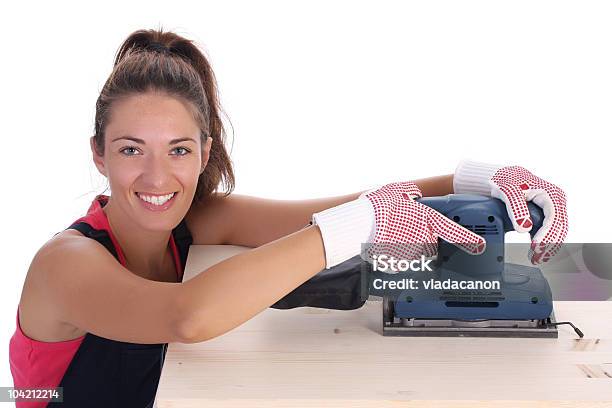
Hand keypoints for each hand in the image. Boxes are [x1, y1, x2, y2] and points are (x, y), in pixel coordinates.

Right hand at [312, 181, 485, 268]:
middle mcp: (424, 237)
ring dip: (407, 245)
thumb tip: (413, 194)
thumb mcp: (396, 190)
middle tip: (403, 226)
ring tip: (391, 233)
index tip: (481, 245)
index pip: (455, 232)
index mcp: (428, 219)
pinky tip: (384, 243)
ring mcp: (412, 252)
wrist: (359, 224)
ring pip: (416, 251)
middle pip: (431, 241)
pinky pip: (401, 259)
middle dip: (422, 236)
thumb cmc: (378, 206)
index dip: (471, 240)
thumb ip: (410, 192)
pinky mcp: (399, 263)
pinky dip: (395, 254)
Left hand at [454, 160, 567, 263]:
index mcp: (551, 195)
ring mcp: (551, 208)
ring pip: (555, 231)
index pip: (554, 218)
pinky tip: (535, 251)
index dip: (546, 234)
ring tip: (535, 258)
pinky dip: (542, 241)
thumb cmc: (506, 180)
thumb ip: (516, 209)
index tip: (537, 246)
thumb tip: (524, 228)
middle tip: (537, 257)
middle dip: (549, 244)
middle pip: (558, 227)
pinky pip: (547, 230)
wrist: (501, 178)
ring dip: (547, 245)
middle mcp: (555, 201)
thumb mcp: (508, 192)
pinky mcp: (544, 215)